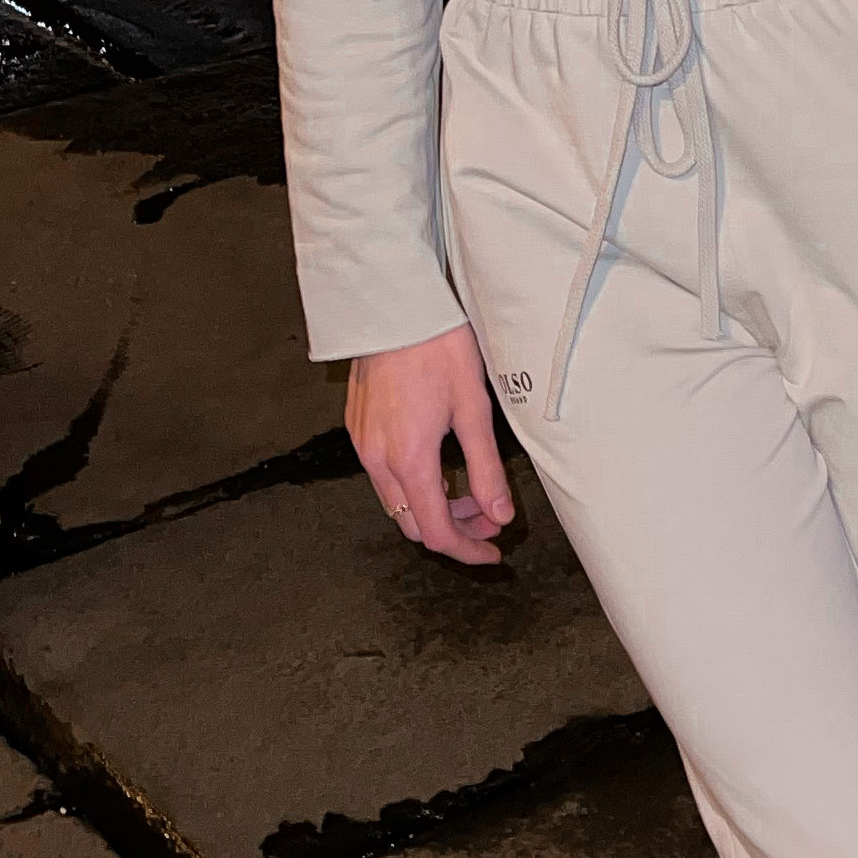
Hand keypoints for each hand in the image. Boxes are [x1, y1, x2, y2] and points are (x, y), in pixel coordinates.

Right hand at [346, 323, 514, 566]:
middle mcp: (378, 460)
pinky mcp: (357, 429)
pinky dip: (413, 485)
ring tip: (468, 491)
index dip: (467, 550)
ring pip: (396, 502)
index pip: (436, 532)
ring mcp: (362, 444)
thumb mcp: (473, 410)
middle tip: (489, 516)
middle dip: (454, 530)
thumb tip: (500, 514)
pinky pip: (383, 476)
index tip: (493, 549)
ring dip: (432, 507)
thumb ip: (486, 469)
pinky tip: (438, 465)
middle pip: (412, 524)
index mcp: (409, 459)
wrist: (395, 307)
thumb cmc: (438, 349)